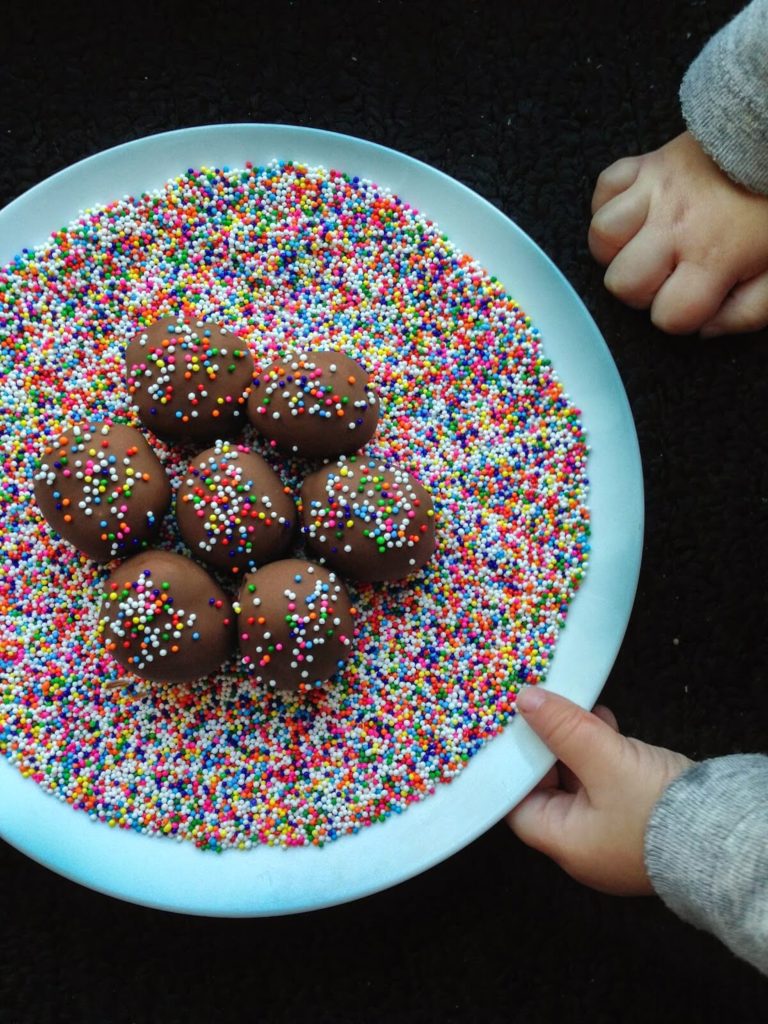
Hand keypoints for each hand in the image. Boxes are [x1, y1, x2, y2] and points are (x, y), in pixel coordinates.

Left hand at [506, 687, 692, 895]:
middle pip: (548, 790)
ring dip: (577, 745)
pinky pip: (608, 783)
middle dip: (548, 747)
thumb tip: (526, 700)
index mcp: (565, 844)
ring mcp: (613, 834)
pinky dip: (602, 754)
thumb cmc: (661, 812)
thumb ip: (564, 729)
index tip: (511, 730)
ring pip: (580, 782)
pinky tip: (607, 724)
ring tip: (580, 709)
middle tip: (545, 710)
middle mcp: (584, 846)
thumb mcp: (605, 760)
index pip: (517, 805)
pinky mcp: (639, 820)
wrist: (729, 841)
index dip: (512, 766)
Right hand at [588, 131, 767, 336]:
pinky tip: (634, 215)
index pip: (668, 316)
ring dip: (616, 248)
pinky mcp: (646, 163)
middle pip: (621, 282)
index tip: (692, 299)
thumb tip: (705, 328)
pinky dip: (609, 204)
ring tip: (642, 246)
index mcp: (712, 257)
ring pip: (602, 235)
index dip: (678, 316)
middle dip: (639, 289)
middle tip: (664, 276)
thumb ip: (748, 312)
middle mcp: (675, 225)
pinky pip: (604, 189)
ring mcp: (656, 191)